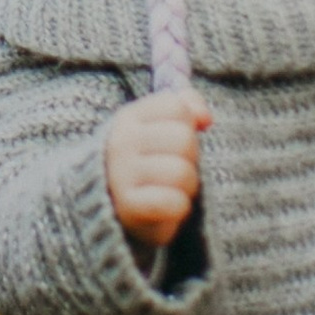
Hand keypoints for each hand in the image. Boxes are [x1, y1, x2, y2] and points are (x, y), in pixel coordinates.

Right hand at [104, 87, 210, 251]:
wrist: (110, 206)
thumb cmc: (145, 161)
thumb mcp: (158, 125)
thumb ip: (185, 106)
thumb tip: (205, 118)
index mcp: (129, 118)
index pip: (176, 107)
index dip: (186, 124)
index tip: (173, 140)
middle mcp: (121, 143)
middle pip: (184, 139)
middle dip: (190, 157)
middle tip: (174, 167)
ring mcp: (122, 175)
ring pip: (183, 172)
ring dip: (188, 186)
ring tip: (172, 188)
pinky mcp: (129, 207)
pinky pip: (175, 203)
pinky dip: (180, 207)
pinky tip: (168, 206)